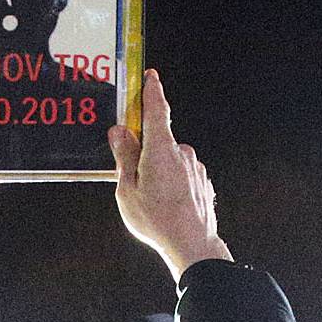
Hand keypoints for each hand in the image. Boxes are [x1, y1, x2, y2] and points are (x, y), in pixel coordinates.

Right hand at [107, 69, 234, 280]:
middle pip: (158, 142)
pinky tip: (166, 206)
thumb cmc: (157, 220)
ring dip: (158, 173)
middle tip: (133, 180)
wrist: (193, 244)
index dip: (152, 92)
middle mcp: (182, 152)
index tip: (150, 76)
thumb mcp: (128, 190)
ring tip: (151, 202)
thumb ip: (124, 158)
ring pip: (170, 161)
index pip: (156, 110)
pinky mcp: (202, 181)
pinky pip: (181, 175)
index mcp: (161, 150)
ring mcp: (195, 167)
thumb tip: (120, 132)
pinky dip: (171, 185)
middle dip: (144, 154)